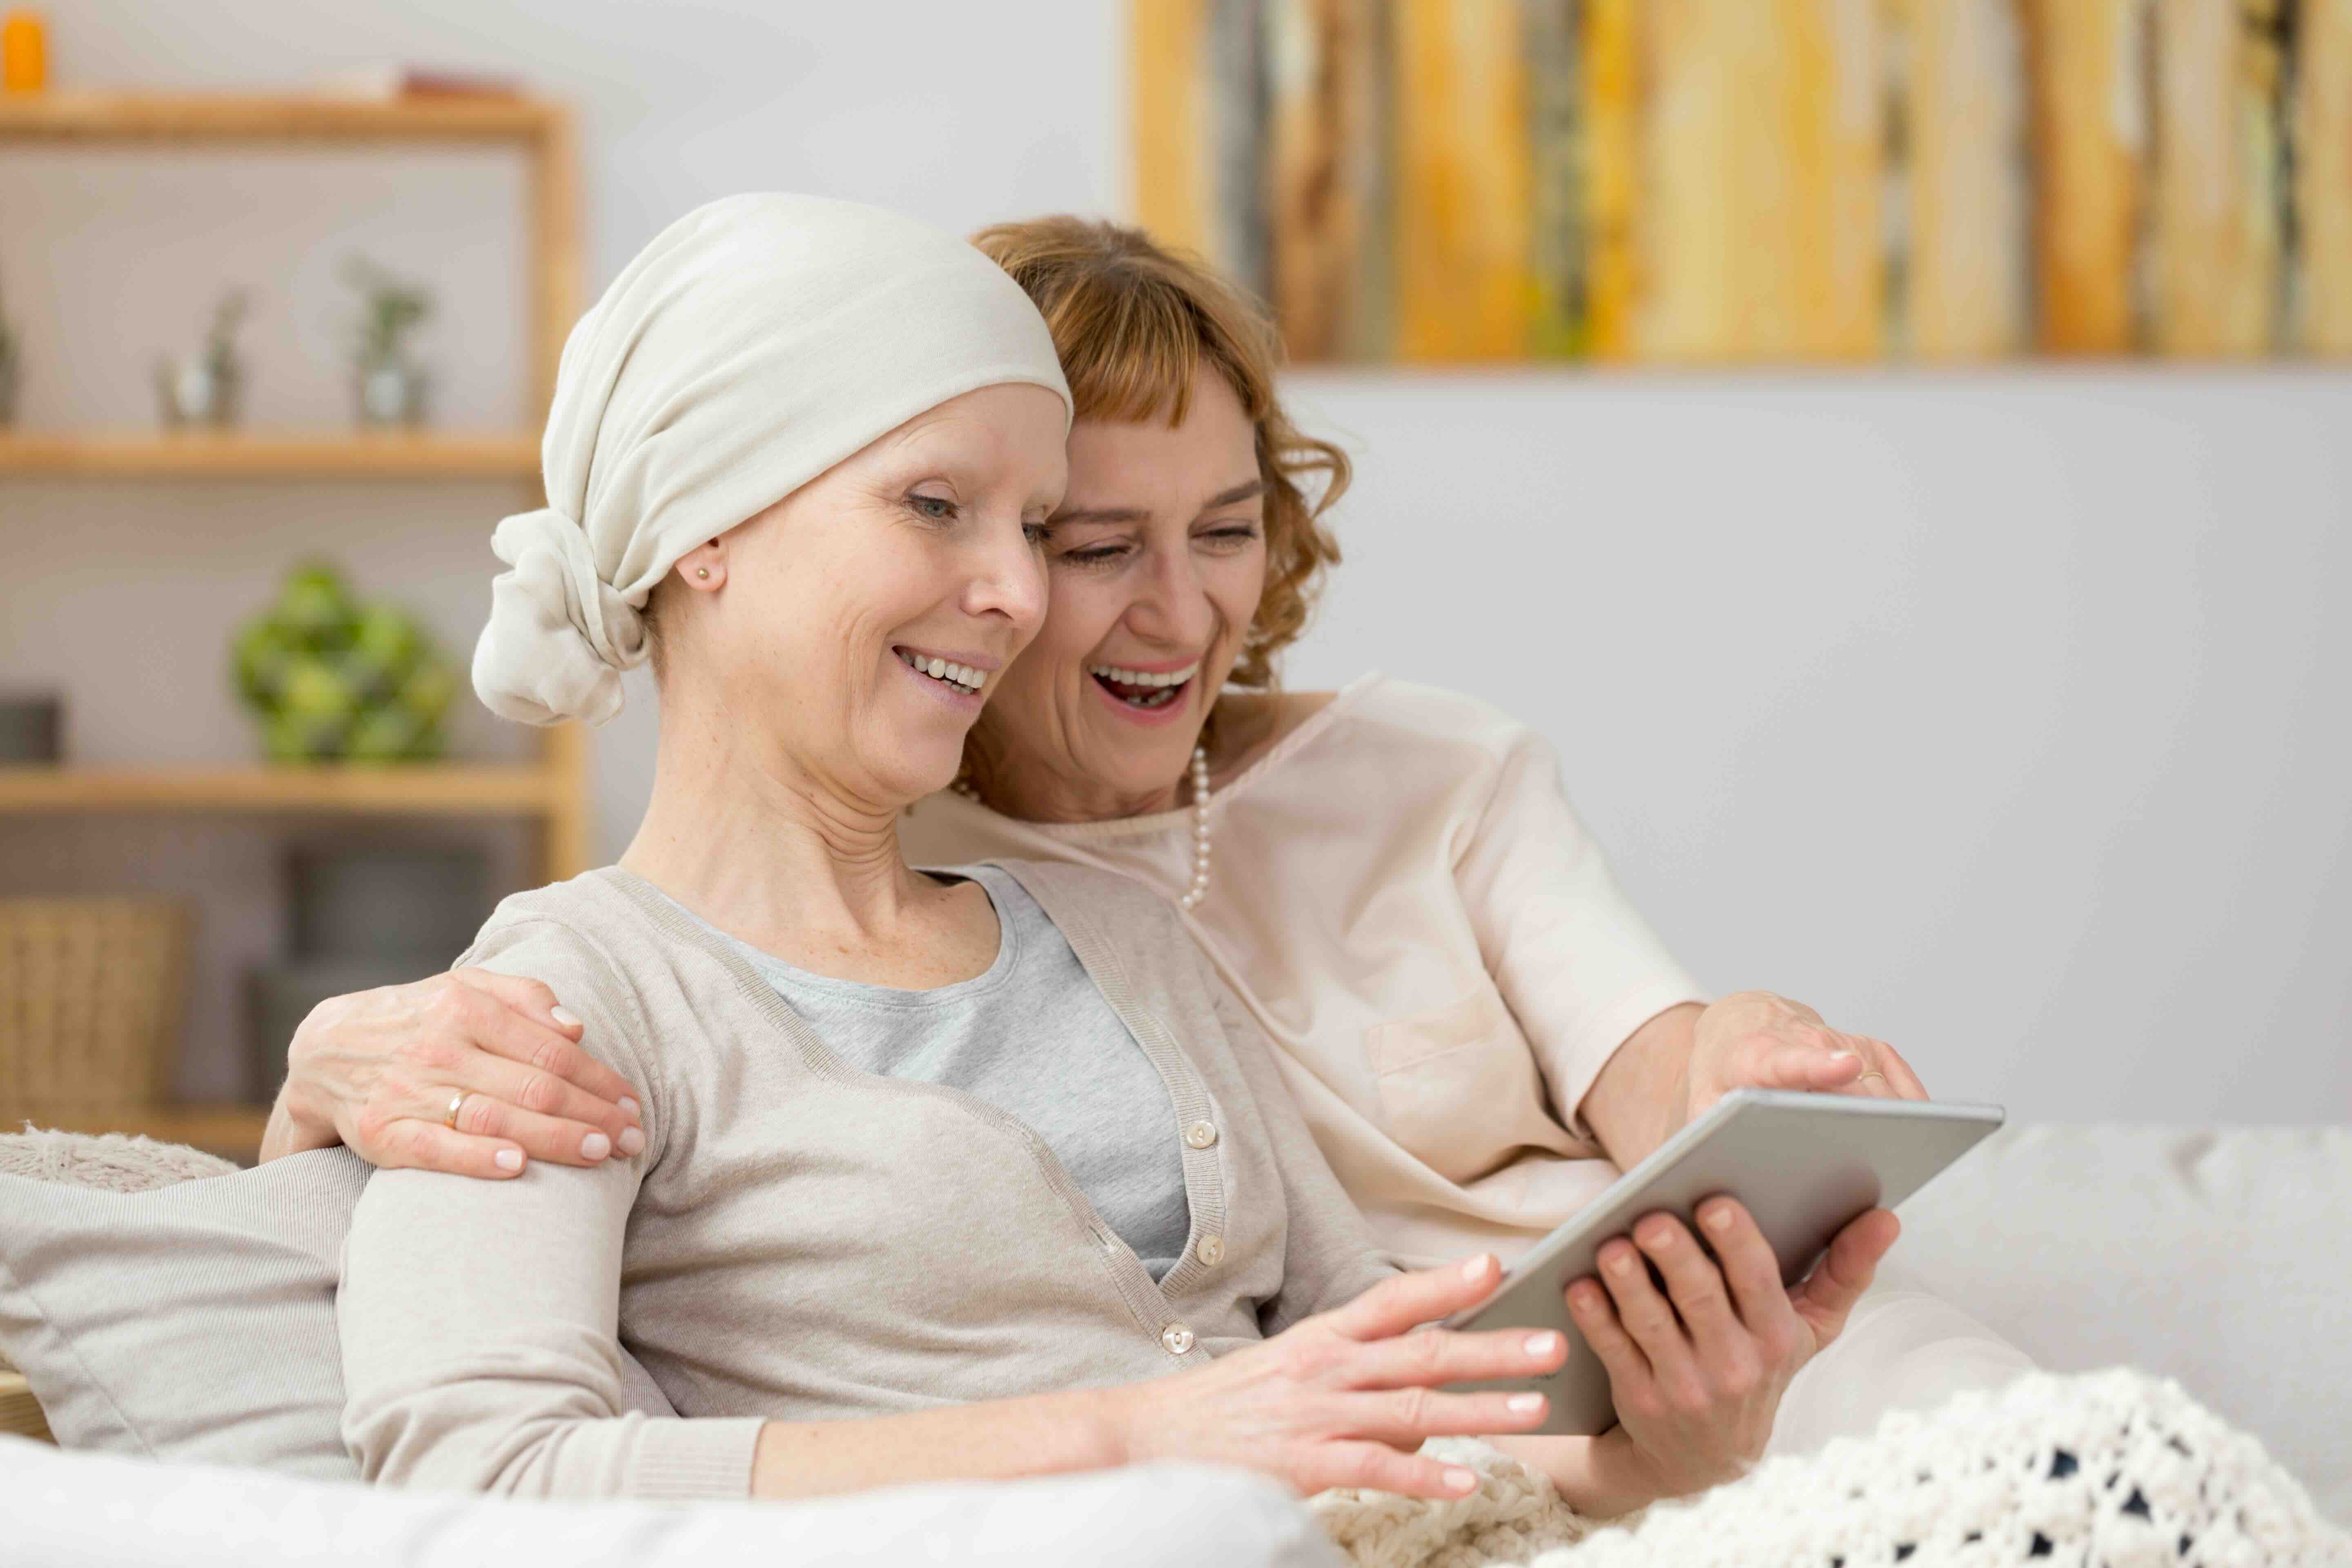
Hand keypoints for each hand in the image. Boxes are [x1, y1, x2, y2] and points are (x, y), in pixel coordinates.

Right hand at [266, 968, 645, 1177]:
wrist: (327, 1049)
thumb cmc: (417, 1018)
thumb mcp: (465, 988)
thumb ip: (524, 997)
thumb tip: (576, 1029)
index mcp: (465, 1007)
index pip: (552, 1051)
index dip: (599, 1080)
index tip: (632, 1103)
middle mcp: (439, 1047)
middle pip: (534, 1087)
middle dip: (591, 1115)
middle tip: (633, 1138)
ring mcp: (409, 1091)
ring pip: (496, 1118)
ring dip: (554, 1139)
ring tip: (599, 1153)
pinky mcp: (383, 1133)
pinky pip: (436, 1149)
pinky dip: (478, 1159)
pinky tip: (518, 1166)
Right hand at [1104, 1254, 1566, 1498]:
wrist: (1150, 1438)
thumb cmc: (1229, 1408)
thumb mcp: (1292, 1374)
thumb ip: (1359, 1380)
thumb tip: (1427, 1409)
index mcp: (1323, 1338)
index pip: (1392, 1300)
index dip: (1446, 1284)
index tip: (1497, 1269)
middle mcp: (1326, 1367)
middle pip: (1423, 1350)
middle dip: (1494, 1348)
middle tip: (1553, 1344)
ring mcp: (1316, 1415)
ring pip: (1412, 1407)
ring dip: (1480, 1410)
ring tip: (1535, 1412)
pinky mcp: (1303, 1464)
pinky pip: (1374, 1468)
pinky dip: (1422, 1474)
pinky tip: (1463, 1481)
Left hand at [1495, 1198, 1898, 1516]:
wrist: (1712, 1456)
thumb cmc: (1763, 1363)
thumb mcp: (1810, 1327)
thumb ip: (1846, 1269)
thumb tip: (1886, 1215)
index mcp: (1776, 1334)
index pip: (1757, 1281)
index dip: (1736, 1242)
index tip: (1714, 1203)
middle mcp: (1735, 1365)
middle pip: (1701, 1300)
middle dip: (1676, 1257)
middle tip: (1651, 1218)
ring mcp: (1685, 1387)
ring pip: (1653, 1327)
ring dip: (1629, 1285)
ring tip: (1610, 1244)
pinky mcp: (1641, 1400)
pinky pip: (1614, 1353)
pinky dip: (1595, 1319)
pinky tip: (1579, 1285)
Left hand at [1679, 991, 1928, 1129]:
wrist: (1737, 1027)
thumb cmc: (1720, 1076)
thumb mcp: (1700, 1106)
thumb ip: (1712, 1137)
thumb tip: (1728, 1180)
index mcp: (1757, 1058)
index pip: (1788, 1059)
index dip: (1818, 1065)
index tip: (1845, 1066)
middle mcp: (1802, 1040)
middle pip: (1846, 1078)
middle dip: (1870, 1112)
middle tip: (1887, 1152)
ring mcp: (1838, 1040)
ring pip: (1876, 1077)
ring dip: (1895, 1112)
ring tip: (1907, 1151)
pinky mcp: (1864, 1044)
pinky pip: (1893, 1071)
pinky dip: (1908, 1100)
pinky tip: (1916, 1128)